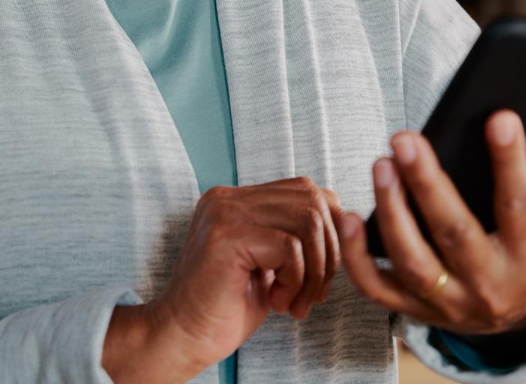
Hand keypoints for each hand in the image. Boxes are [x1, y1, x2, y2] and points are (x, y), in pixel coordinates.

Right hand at [101, 177, 342, 383]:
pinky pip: (291, 247)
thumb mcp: (267, 263)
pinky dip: (297, 280)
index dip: (328, 231)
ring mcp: (225, 213)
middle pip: (313, 199)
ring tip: (296, 301)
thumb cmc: (225, 307)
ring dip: (315, 270)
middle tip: (314, 293)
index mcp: (235, 199)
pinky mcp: (228, 236)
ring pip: (308, 221)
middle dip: (328, 252)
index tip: (321, 275)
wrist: (182, 336)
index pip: (306, 190)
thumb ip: (292, 236)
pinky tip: (277, 302)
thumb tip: (344, 223)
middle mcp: (227, 197)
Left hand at [335, 110, 525, 335]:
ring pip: (414, 261)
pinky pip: (377, 287)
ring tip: (380, 164)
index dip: (511, 162)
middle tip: (404, 137)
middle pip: (455, 233)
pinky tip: (345, 215)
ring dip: (392, 213)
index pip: (521, 205)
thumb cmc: (520, 252)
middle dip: (428, 184)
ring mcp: (448, 301)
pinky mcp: (412, 310)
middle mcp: (489, 284)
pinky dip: (356, 255)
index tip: (500, 117)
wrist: (502, 322)